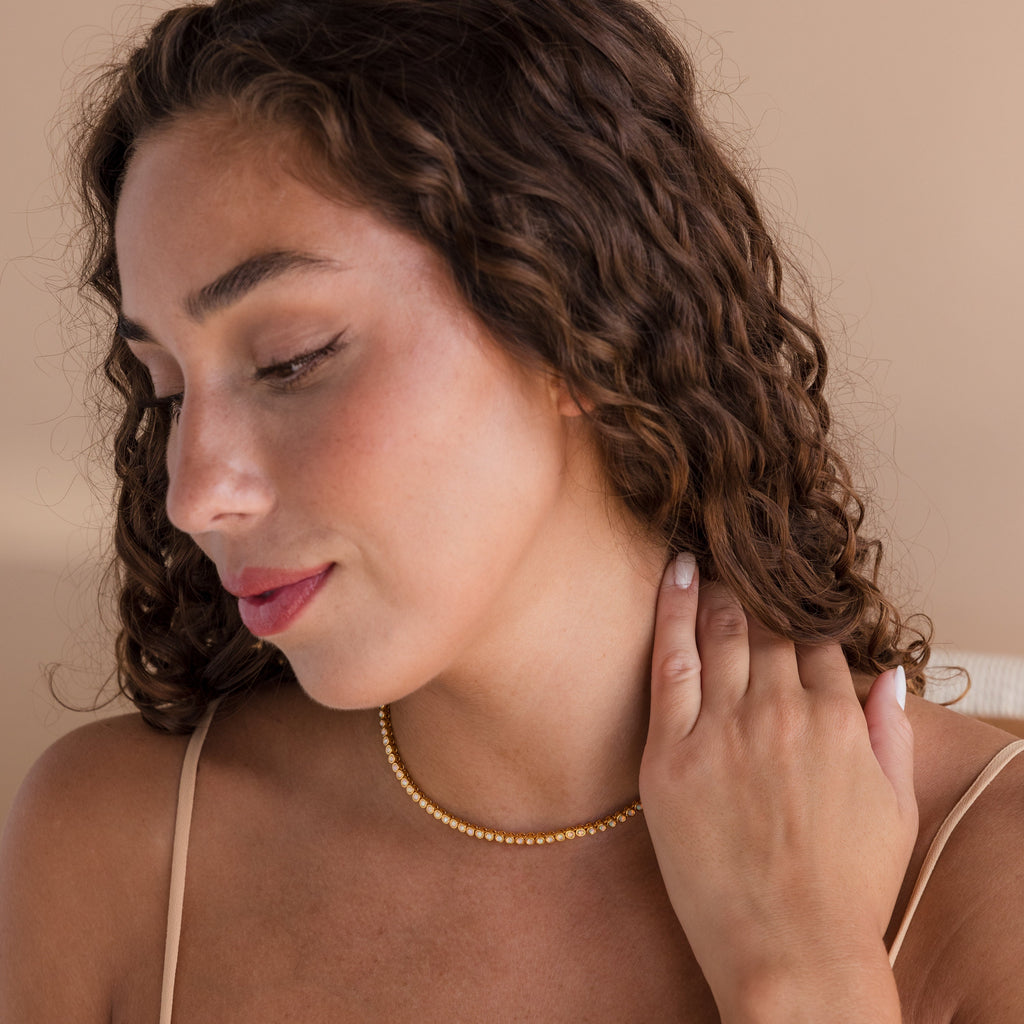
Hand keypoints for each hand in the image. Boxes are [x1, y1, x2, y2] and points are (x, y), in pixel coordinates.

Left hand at [639, 554, 916, 1021]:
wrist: (791, 954)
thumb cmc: (846, 890)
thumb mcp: (895, 809)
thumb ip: (892, 731)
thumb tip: (887, 673)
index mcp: (838, 721)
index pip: (815, 644)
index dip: (798, 618)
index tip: (781, 599)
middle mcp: (783, 712)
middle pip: (765, 629)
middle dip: (755, 593)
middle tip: (739, 564)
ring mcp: (725, 729)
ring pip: (721, 633)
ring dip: (717, 588)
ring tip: (707, 558)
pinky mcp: (672, 753)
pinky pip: (670, 662)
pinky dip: (672, 611)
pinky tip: (674, 573)